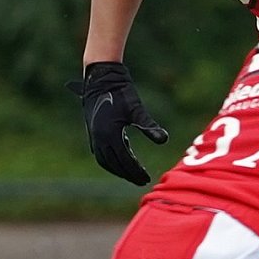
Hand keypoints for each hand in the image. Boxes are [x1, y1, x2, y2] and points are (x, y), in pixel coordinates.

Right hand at [67, 61, 169, 185]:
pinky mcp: (93, 132)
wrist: (102, 78)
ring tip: (132, 175)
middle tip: (142, 181)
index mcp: (110, 135)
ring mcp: (94, 136)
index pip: (124, 160)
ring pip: (105, 161)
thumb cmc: (121, 92)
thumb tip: (164, 140)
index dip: (135, 171)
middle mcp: (99, 138)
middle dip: (128, 174)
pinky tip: (122, 160)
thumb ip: (149, 126)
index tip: (146, 179)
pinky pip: (101, 153)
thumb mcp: (137, 110)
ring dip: (118, 169)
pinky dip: (111, 160)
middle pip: (114, 164)